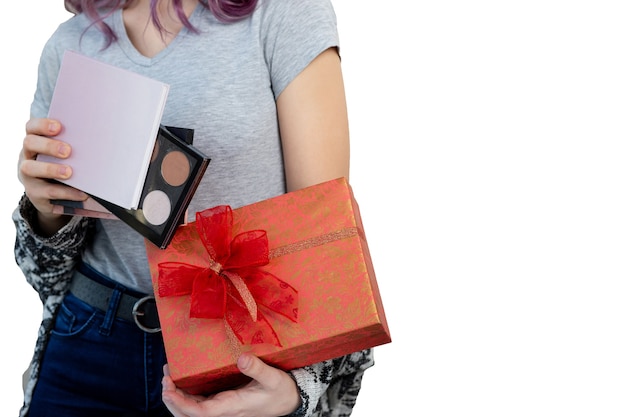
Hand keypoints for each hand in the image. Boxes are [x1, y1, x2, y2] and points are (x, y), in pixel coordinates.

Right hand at [18, 118, 86, 233]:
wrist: (54, 197)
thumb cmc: (64, 167)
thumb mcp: (67, 156)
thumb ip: (76, 146)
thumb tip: (102, 138)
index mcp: (36, 142)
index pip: (31, 127)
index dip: (42, 124)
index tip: (59, 127)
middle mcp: (27, 156)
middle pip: (29, 143)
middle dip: (48, 146)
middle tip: (68, 151)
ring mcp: (28, 176)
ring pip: (30, 168)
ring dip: (51, 169)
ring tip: (69, 172)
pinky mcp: (34, 194)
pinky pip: (47, 192)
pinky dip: (66, 192)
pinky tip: (82, 193)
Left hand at [162, 353, 300, 416]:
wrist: (290, 401)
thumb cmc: (282, 391)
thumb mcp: (273, 378)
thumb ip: (257, 368)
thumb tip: (241, 358)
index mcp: (233, 407)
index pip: (201, 413)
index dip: (181, 404)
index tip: (168, 389)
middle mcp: (224, 411)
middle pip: (189, 416)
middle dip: (172, 401)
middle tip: (165, 378)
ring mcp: (222, 409)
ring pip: (192, 412)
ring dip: (176, 398)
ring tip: (168, 377)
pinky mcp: (223, 403)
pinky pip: (199, 405)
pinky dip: (186, 395)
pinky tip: (181, 380)